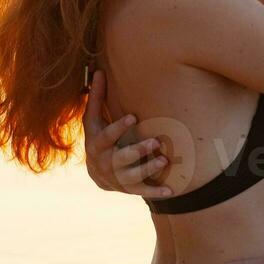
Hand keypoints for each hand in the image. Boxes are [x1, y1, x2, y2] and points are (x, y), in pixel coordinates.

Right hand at [82, 69, 173, 197]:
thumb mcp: (93, 120)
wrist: (97, 174)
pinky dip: (156, 191)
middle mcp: (106, 162)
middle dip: (137, 151)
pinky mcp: (129, 188)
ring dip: (148, 169)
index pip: (107, 135)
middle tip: (154, 142)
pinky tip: (170, 191)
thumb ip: (97, 97)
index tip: (133, 117)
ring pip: (133, 175)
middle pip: (121, 157)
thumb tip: (98, 71)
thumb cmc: (98, 137)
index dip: (119, 127)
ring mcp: (118, 177)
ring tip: (163, 160)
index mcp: (97, 143)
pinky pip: (143, 191)